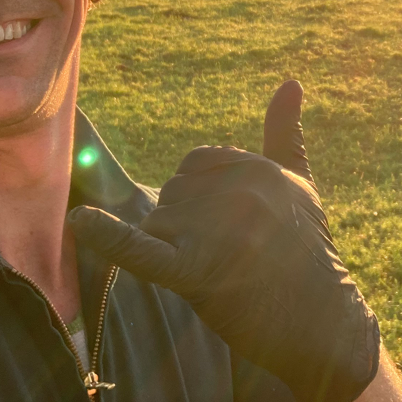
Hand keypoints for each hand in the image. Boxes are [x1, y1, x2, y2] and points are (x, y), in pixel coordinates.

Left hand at [69, 80, 380, 401]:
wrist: (320, 320)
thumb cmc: (307, 250)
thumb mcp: (301, 185)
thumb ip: (286, 133)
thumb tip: (290, 81)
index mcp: (256, 167)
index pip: (194, 164)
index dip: (201, 198)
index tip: (233, 227)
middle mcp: (236, 191)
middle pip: (173, 193)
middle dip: (186, 224)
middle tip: (231, 256)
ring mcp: (216, 230)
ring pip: (157, 222)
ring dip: (174, 249)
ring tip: (220, 273)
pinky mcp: (194, 269)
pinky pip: (140, 248)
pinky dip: (107, 236)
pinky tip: (81, 220)